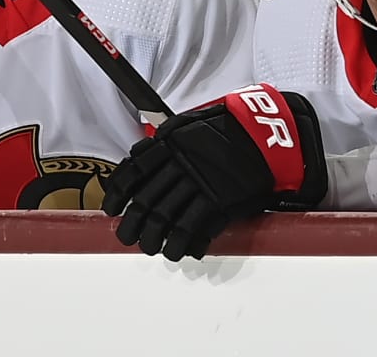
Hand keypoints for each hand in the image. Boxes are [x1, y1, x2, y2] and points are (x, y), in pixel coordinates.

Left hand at [101, 84, 324, 260]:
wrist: (264, 132)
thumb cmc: (226, 128)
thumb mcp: (188, 125)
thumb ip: (165, 143)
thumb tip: (141, 161)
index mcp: (168, 143)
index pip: (132, 172)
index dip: (117, 194)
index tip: (112, 209)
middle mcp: (178, 164)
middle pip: (144, 201)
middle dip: (131, 225)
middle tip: (126, 237)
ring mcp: (197, 184)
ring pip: (164, 218)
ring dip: (153, 239)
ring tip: (152, 248)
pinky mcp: (218, 201)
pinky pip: (192, 228)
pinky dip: (182, 244)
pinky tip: (179, 251)